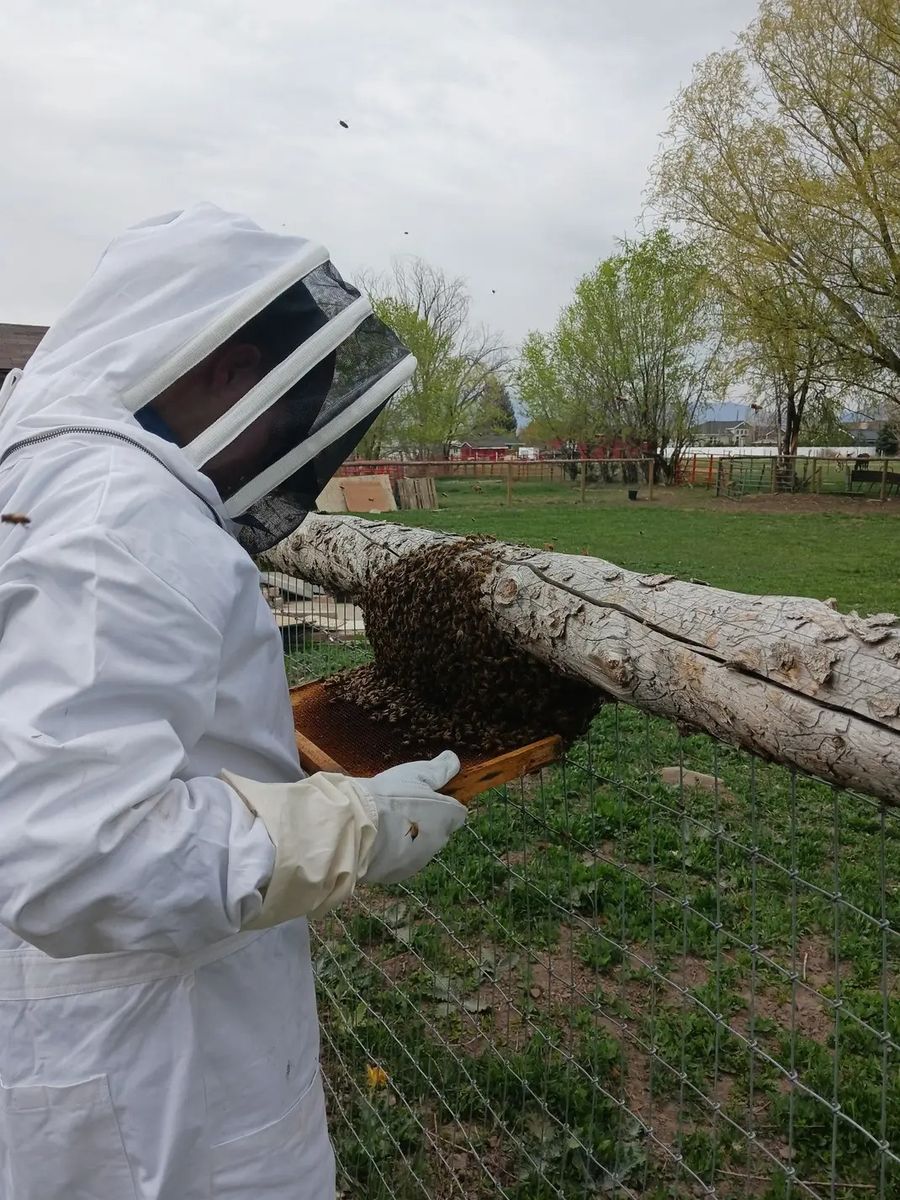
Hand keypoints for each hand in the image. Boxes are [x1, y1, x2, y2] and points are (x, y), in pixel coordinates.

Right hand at [356, 752, 465, 884]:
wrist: (358, 827)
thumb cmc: (390, 795)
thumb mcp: (415, 774)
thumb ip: (439, 770)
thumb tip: (455, 760)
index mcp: (447, 816)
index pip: (457, 813)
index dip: (442, 804)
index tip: (424, 798)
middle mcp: (439, 841)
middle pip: (438, 831)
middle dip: (425, 822)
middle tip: (401, 809)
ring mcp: (420, 861)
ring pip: (419, 848)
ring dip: (409, 838)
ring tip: (385, 825)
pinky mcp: (400, 874)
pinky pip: (400, 862)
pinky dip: (393, 853)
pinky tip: (377, 841)